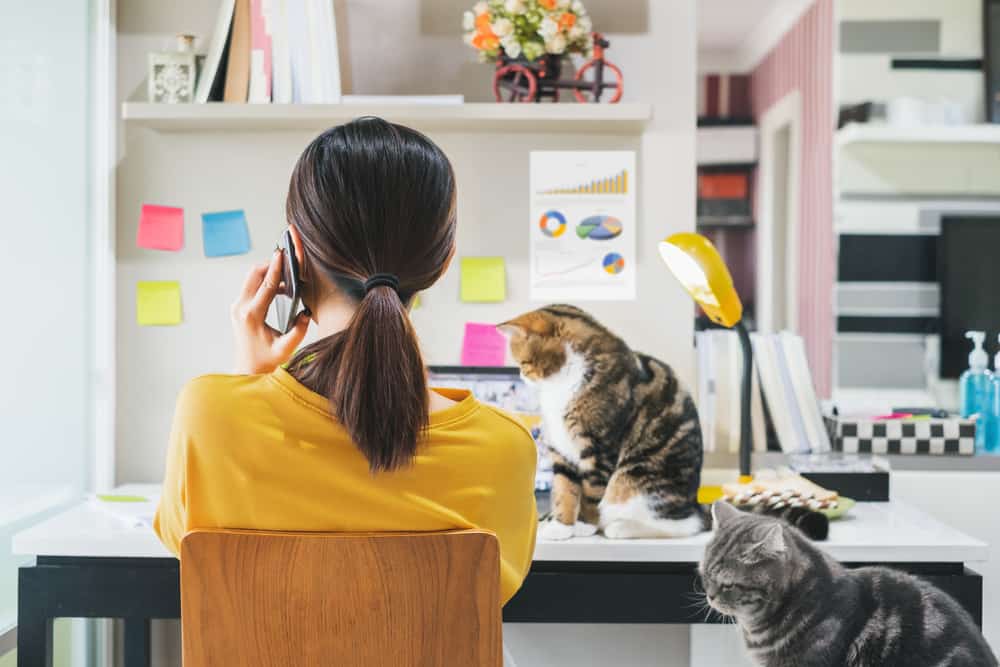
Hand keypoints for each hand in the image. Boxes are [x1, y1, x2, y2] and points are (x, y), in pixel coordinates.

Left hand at [231, 250, 309, 374]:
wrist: (248, 369)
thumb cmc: (266, 360)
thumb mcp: (286, 348)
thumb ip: (299, 331)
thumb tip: (307, 313)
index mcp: (252, 315)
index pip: (266, 285)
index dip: (276, 268)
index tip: (282, 254)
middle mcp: (241, 308)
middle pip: (254, 274)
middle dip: (270, 265)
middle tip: (287, 261)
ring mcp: (237, 306)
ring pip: (251, 278)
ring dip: (267, 273)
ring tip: (287, 278)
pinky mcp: (238, 307)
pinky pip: (251, 287)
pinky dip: (264, 282)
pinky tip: (279, 289)